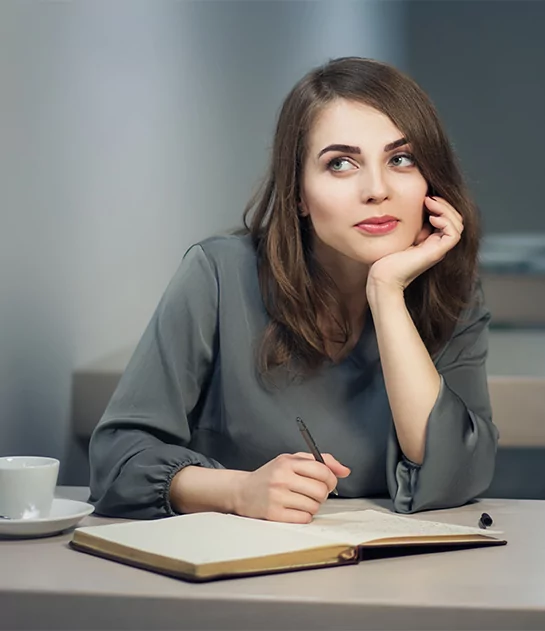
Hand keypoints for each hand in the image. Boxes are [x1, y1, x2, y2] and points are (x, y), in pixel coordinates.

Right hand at [232, 452, 350, 523]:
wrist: (242, 491)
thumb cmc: (271, 475)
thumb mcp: (292, 460)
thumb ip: (320, 461)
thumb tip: (344, 470)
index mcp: (287, 462)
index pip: (322, 470)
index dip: (331, 479)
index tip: (329, 483)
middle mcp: (282, 478)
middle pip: (320, 491)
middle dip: (322, 494)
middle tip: (313, 493)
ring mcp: (277, 497)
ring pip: (314, 506)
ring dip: (313, 506)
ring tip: (301, 500)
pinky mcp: (274, 514)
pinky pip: (304, 518)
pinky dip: (304, 516)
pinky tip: (294, 509)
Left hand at [367, 196, 462, 294]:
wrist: (382, 277)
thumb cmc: (385, 258)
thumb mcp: (400, 235)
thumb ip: (410, 224)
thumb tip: (415, 206)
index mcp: (430, 241)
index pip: (447, 219)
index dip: (440, 206)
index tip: (425, 197)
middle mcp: (437, 245)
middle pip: (455, 220)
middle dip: (444, 205)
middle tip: (428, 197)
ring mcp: (438, 250)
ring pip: (457, 225)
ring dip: (446, 210)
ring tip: (429, 202)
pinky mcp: (436, 253)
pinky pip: (453, 234)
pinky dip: (446, 222)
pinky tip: (431, 217)